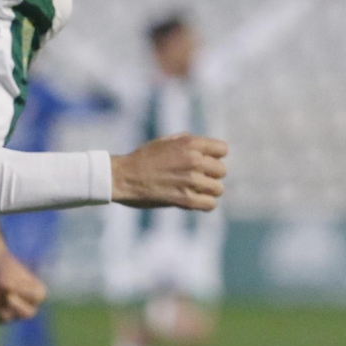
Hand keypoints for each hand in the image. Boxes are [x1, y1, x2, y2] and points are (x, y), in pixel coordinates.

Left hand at [0, 251, 46, 323]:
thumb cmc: (0, 265)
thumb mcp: (4, 264)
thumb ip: (8, 273)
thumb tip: (6, 287)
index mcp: (37, 292)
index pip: (38, 296)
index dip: (24, 289)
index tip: (10, 279)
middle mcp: (28, 306)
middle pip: (27, 313)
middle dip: (15, 304)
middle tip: (6, 294)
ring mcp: (13, 315)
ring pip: (5, 316)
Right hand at [111, 133, 227, 210]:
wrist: (123, 176)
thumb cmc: (142, 158)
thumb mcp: (164, 141)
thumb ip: (185, 141)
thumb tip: (202, 144)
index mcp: (189, 144)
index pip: (222, 149)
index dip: (214, 156)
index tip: (204, 162)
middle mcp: (193, 160)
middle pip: (221, 170)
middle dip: (211, 175)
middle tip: (196, 178)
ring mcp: (190, 180)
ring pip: (218, 189)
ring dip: (208, 191)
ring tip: (194, 191)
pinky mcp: (185, 199)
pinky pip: (210, 204)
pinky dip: (204, 204)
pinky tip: (194, 201)